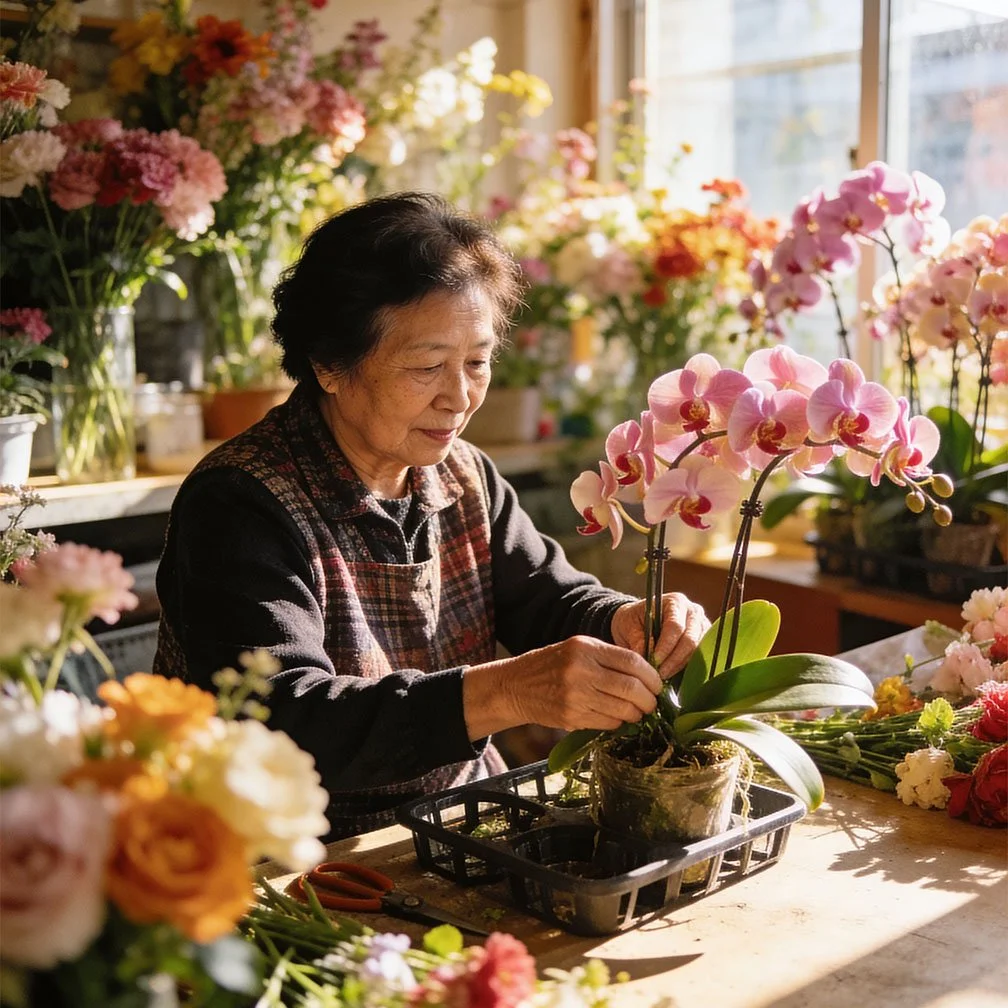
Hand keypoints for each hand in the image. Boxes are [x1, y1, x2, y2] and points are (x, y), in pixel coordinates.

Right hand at [469, 636, 663, 734]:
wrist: (515, 686)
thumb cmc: (550, 665)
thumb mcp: (577, 649)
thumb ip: (608, 657)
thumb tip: (646, 675)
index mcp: (585, 648)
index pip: (632, 662)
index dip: (652, 676)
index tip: (657, 685)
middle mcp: (581, 670)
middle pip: (632, 688)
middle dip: (649, 699)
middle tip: (652, 703)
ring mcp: (575, 695)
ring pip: (623, 709)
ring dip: (636, 714)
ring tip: (636, 712)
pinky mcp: (571, 716)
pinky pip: (608, 723)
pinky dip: (618, 722)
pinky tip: (616, 717)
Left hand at [610, 593, 709, 678]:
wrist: (639, 621)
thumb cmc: (633, 620)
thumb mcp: (629, 625)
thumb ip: (637, 639)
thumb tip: (646, 656)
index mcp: (675, 602)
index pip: (675, 626)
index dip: (665, 647)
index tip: (654, 661)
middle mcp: (693, 612)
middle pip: (690, 640)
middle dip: (674, 660)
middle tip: (659, 674)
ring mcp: (702, 626)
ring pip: (697, 651)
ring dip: (680, 665)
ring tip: (663, 675)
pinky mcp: (705, 641)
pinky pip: (700, 658)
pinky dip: (687, 667)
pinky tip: (672, 674)